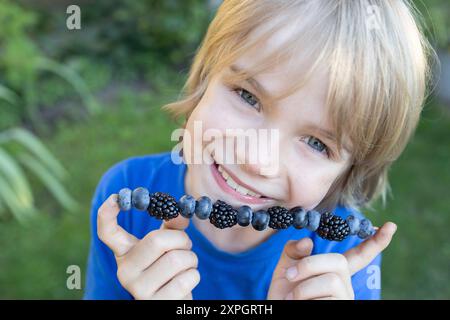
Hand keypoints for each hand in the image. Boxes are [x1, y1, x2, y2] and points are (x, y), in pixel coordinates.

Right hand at [97, 194, 199, 299]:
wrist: (173, 301)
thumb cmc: (170, 270)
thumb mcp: (168, 245)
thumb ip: (173, 227)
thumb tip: (182, 212)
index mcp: (125, 253)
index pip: (107, 232)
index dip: (108, 213)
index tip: (116, 197)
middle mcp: (125, 271)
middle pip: (156, 240)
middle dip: (181, 239)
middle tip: (185, 245)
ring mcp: (138, 289)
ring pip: (175, 260)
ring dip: (190, 259)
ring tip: (185, 266)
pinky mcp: (155, 303)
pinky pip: (185, 279)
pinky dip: (193, 275)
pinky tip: (185, 282)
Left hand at [267, 222, 396, 299]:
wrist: (278, 311)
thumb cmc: (284, 294)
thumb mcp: (286, 268)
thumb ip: (293, 251)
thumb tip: (307, 241)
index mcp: (334, 271)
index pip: (359, 255)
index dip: (375, 242)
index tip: (391, 225)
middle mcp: (344, 285)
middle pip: (339, 262)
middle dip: (310, 265)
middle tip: (289, 275)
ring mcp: (344, 299)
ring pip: (332, 282)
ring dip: (304, 287)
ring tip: (292, 298)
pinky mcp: (341, 308)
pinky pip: (328, 299)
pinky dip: (305, 300)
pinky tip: (298, 305)